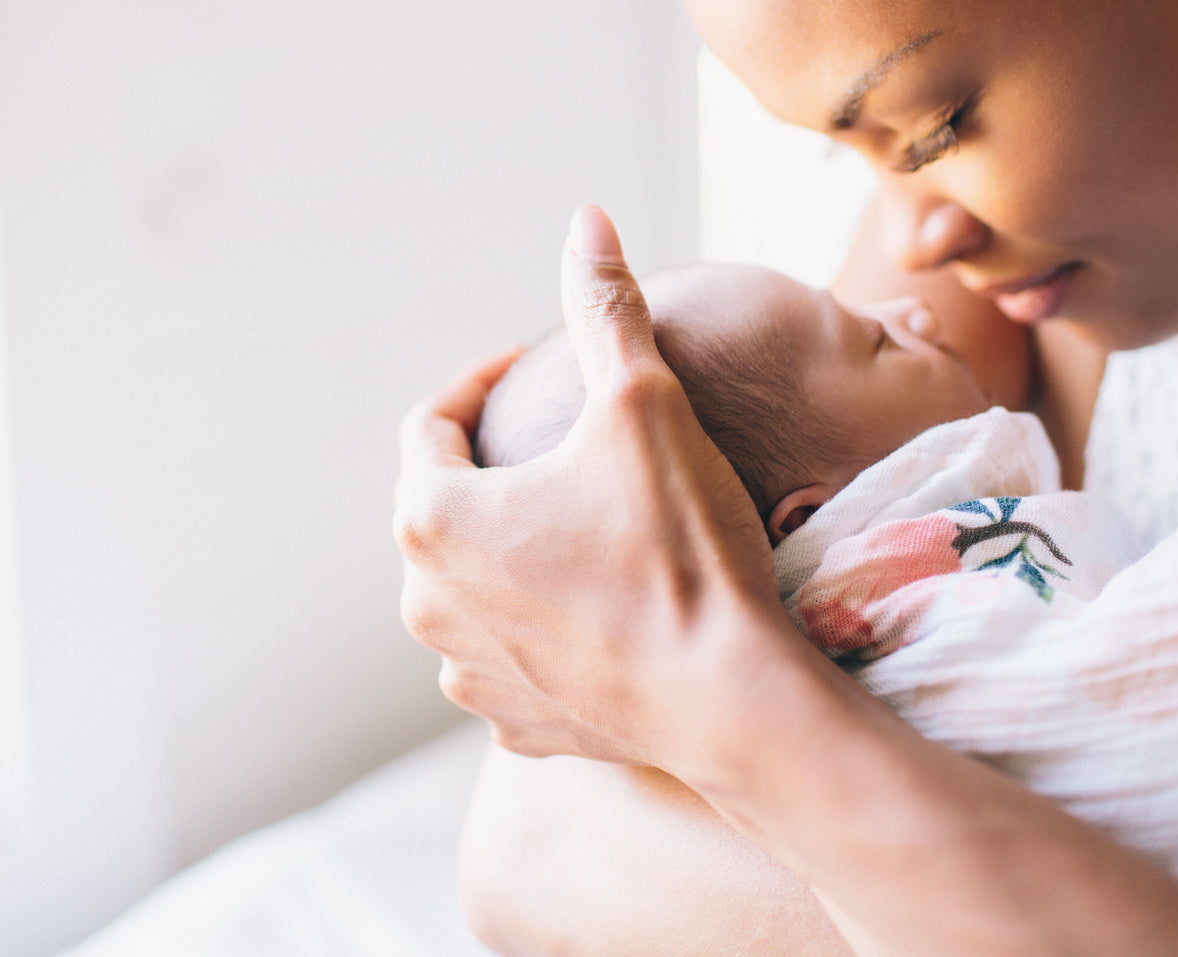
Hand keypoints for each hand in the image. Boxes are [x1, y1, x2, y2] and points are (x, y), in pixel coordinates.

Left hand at [394, 206, 784, 765]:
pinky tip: (600, 609)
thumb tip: (586, 219)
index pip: (431, 425)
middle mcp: (428, 603)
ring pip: (477, 586)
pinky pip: (513, 655)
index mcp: (435, 517)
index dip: (483, 383)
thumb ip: (606, 309)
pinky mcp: (514, 724)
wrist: (734, 698)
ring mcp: (469, 672)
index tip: (535, 370)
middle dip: (501, 470)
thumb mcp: (645, 406)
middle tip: (571, 451)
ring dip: (518, 551)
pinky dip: (543, 625)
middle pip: (448, 507)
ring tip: (590, 530)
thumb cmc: (683, 546)